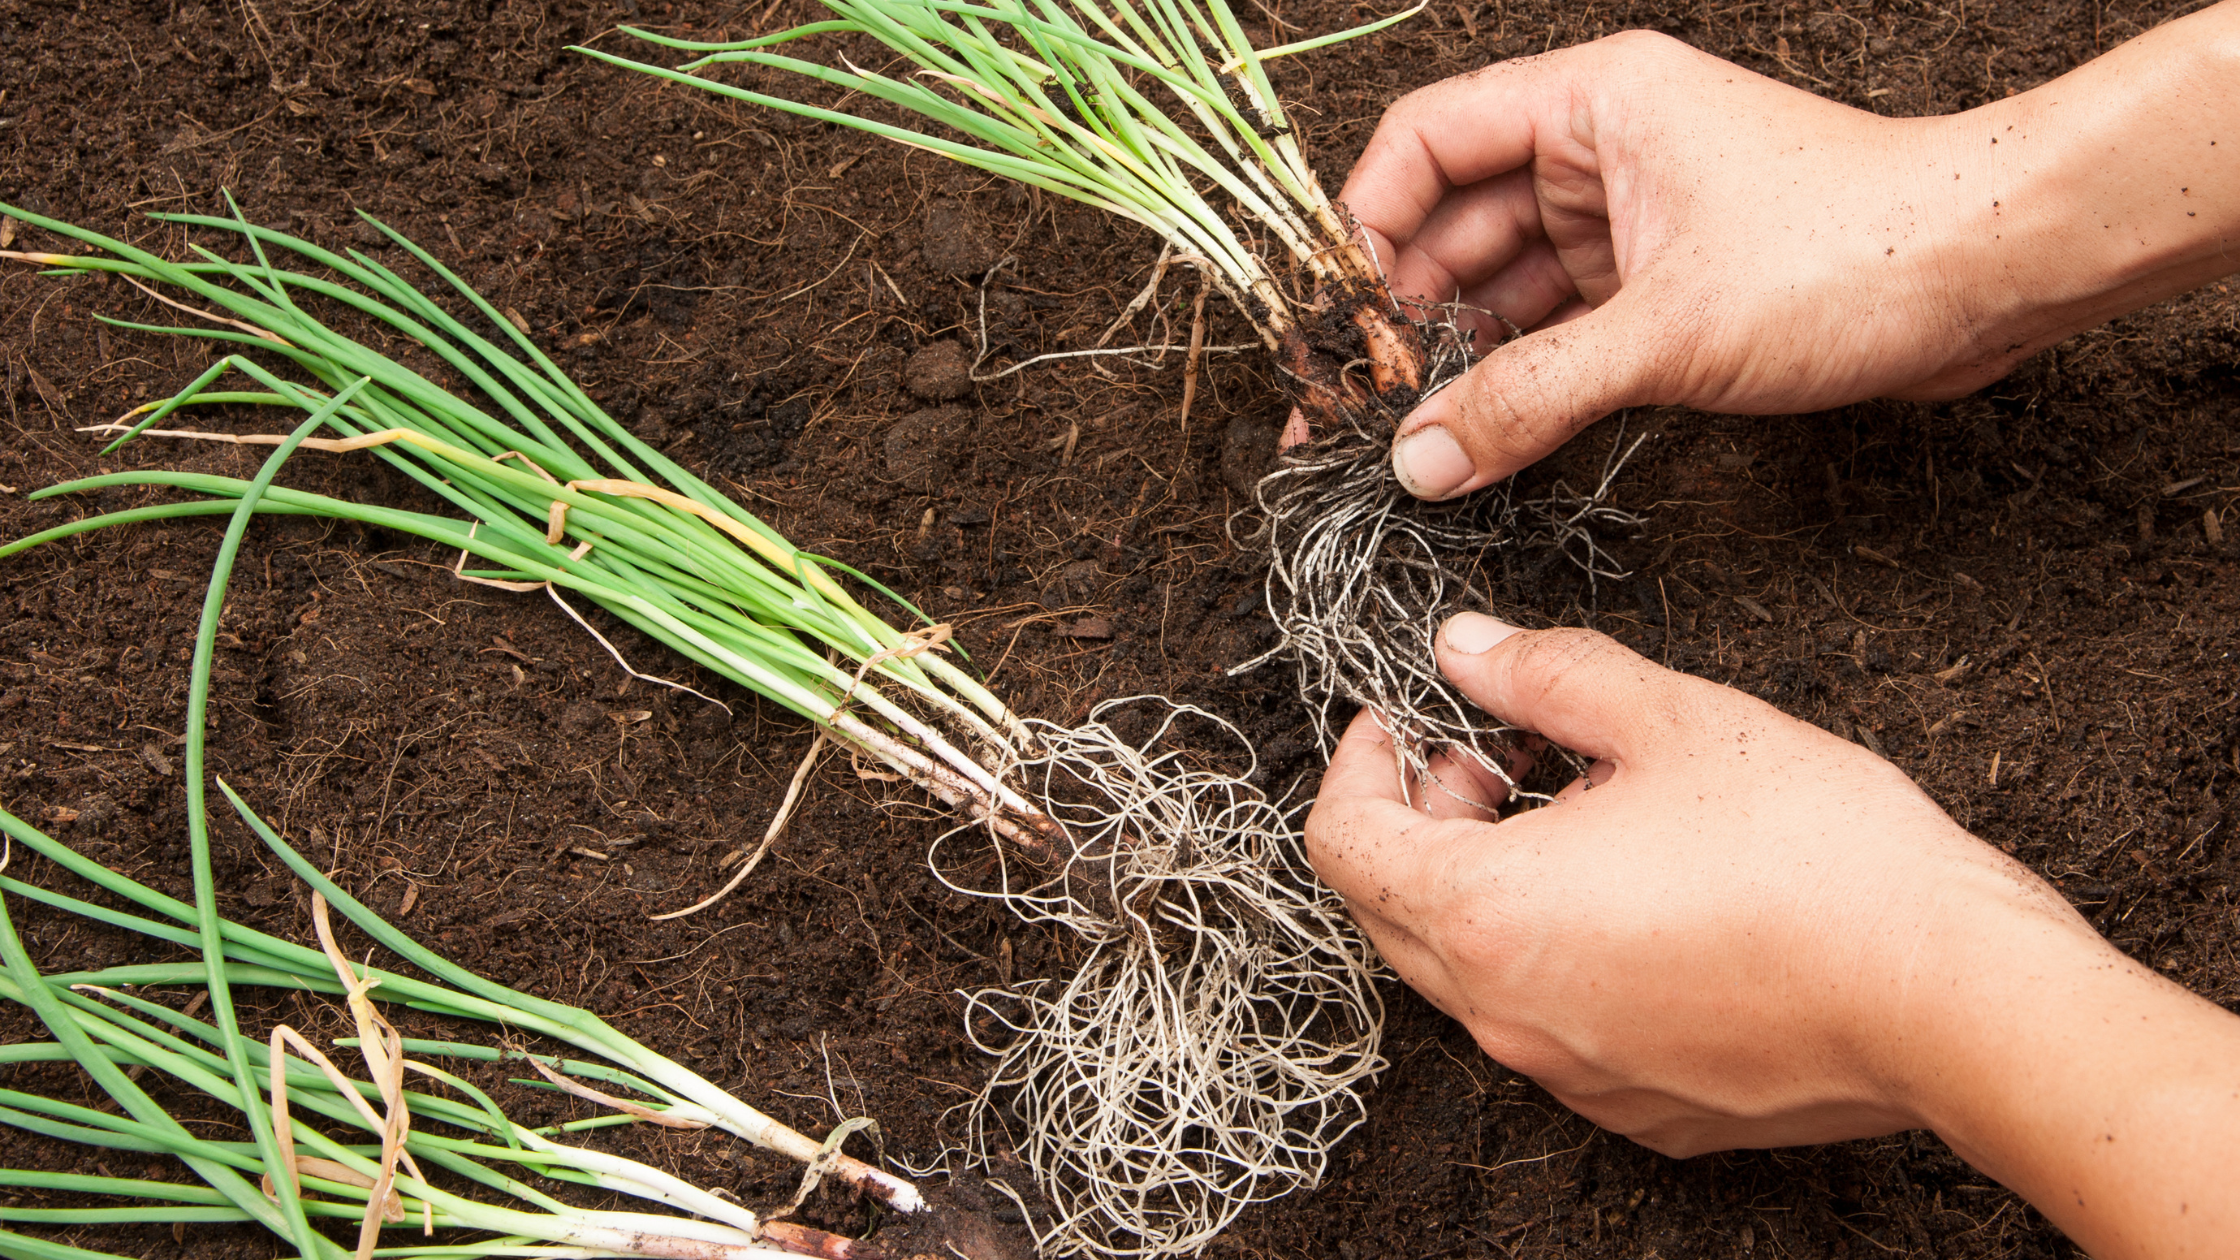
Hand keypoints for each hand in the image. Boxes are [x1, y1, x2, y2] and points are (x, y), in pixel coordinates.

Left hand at [1305, 613, 2239, 1257]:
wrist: (1955, 995)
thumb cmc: (1819, 856)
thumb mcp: (1670, 720)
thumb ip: (1543, 674)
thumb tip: (1465, 648)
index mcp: (1489, 917)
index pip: (1342, 845)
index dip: (1358, 763)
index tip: (1406, 719)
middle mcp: (1509, 1017)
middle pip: (1389, 912)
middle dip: (1423, 820)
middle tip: (1500, 755)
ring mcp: (1571, 1075)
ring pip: (1467, 973)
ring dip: (1488, 885)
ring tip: (1586, 816)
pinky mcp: (1636, 1108)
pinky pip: (1547, 1024)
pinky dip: (1552, 953)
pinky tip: (1638, 896)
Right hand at [1343, 5, 2239, 496]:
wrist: (1997, 276)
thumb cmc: (1855, 250)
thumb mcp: (1668, 332)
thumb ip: (1528, 396)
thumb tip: (1419, 460)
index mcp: (1591, 106)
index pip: (1426, 142)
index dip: (1362, 226)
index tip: (1331, 322)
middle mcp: (1600, 154)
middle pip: (1451, 226)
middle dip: (1396, 319)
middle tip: (1346, 416)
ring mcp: (1631, 224)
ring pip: (1502, 290)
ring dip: (1452, 363)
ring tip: (1399, 445)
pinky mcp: (1665, 290)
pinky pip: (1557, 335)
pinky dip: (1516, 385)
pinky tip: (1474, 442)